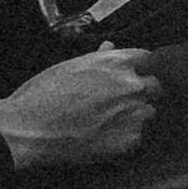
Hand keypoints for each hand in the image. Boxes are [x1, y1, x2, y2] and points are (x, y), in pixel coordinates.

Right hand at [0, 42, 160, 169]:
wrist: (32, 128)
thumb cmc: (44, 94)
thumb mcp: (69, 67)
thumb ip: (98, 58)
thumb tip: (110, 47)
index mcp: (116, 62)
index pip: (148, 58)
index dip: (140, 67)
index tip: (134, 73)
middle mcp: (132, 86)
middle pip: (155, 86)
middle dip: (142, 91)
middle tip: (119, 99)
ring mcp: (134, 115)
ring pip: (148, 113)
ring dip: (135, 115)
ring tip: (107, 120)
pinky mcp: (130, 141)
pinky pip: (136, 137)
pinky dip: (124, 137)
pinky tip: (103, 135)